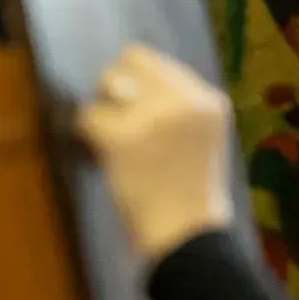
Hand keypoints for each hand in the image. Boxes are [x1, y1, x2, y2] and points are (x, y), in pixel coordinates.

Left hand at [76, 45, 233, 262]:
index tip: (137, 109)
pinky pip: (87, 117)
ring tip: (117, 145)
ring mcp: (155, 117)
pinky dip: (88, 137)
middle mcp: (186, 101)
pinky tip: (103, 157)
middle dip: (117, 88)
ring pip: (107, 87)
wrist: (188, 238)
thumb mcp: (203, 141)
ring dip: (104, 113)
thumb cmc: (192, 197)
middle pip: (129, 61)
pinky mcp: (124, 137)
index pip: (159, 61)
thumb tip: (127, 82)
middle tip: (121, 124)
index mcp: (211, 102)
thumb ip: (179, 109)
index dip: (139, 82)